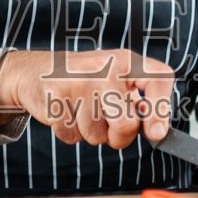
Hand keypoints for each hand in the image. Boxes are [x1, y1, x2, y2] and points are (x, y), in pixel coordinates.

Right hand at [0, 50, 175, 148]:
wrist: (35, 70)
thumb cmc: (82, 79)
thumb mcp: (114, 79)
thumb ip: (135, 101)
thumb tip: (156, 128)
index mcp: (125, 61)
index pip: (158, 78)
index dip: (162, 109)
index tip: (157, 133)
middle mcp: (104, 67)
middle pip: (126, 124)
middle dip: (118, 136)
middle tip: (109, 125)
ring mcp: (79, 82)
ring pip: (96, 135)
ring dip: (89, 133)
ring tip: (81, 110)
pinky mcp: (56, 98)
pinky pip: (72, 137)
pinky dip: (70, 133)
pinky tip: (66, 112)